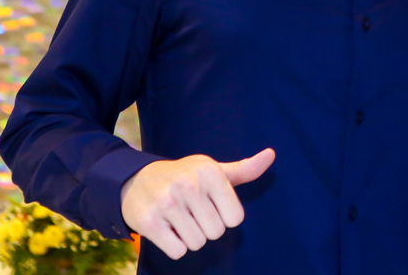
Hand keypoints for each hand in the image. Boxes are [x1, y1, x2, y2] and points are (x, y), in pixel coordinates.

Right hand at [121, 148, 274, 259]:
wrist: (136, 179)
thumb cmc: (184, 177)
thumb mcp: (213, 170)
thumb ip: (244, 169)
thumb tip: (271, 155)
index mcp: (209, 172)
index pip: (235, 218)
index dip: (224, 216)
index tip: (209, 204)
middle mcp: (188, 185)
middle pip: (216, 233)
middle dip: (205, 227)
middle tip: (191, 212)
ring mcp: (167, 203)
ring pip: (197, 243)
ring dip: (189, 237)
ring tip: (178, 218)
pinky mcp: (149, 222)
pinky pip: (178, 251)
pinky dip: (174, 245)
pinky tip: (166, 227)